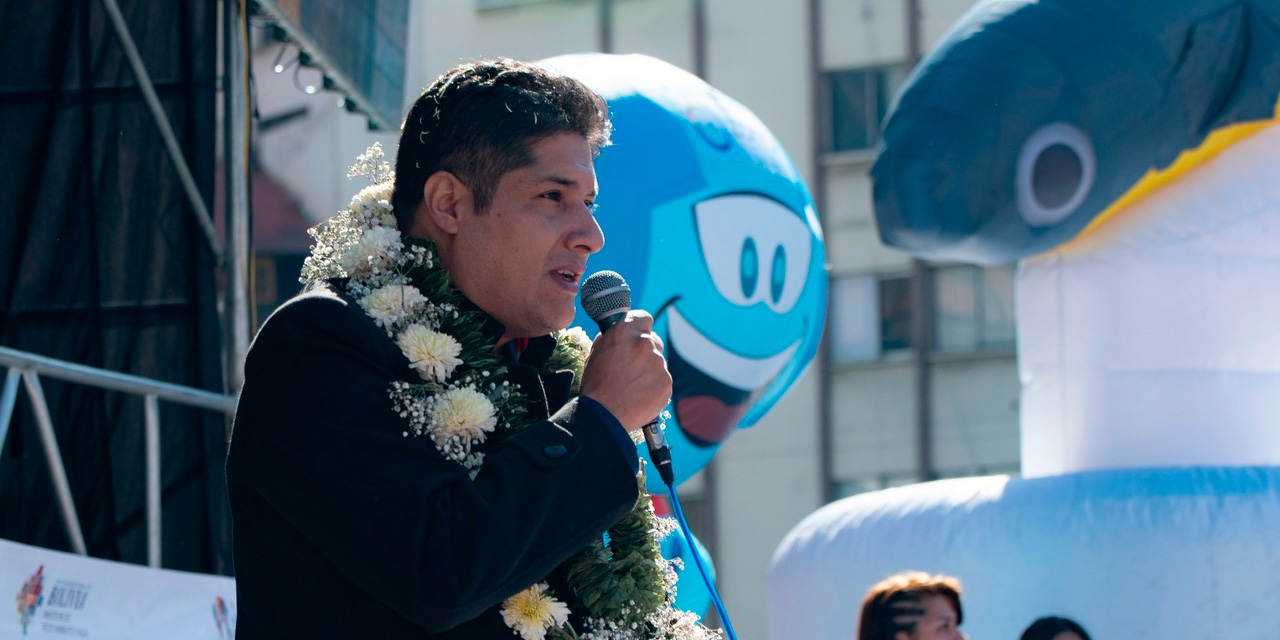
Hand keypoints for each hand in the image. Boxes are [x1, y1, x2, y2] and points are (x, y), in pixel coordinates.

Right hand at [578, 310, 671, 431]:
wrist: (603, 415)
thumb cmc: (596, 384)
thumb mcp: (597, 352)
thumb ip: (614, 338)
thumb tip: (624, 334)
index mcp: (624, 331)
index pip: (643, 317)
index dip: (640, 326)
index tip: (637, 335)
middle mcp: (644, 343)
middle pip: (654, 340)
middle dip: (645, 351)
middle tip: (632, 367)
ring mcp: (658, 363)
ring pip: (658, 362)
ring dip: (649, 370)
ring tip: (632, 386)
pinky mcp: (666, 382)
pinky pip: (662, 380)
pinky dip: (654, 386)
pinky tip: (640, 395)